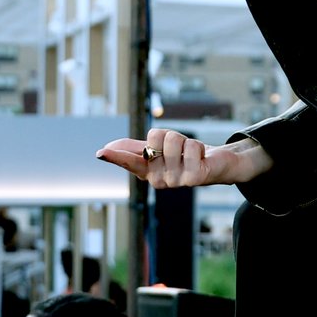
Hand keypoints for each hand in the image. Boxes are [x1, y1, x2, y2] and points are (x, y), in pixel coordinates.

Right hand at [96, 128, 274, 189]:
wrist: (216, 164)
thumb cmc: (184, 156)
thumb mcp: (158, 149)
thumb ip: (133, 148)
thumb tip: (108, 147)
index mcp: (148, 172)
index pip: (129, 162)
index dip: (116, 156)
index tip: (101, 153)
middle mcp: (159, 179)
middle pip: (155, 138)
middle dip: (168, 135)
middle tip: (179, 148)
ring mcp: (176, 181)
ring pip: (173, 141)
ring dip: (185, 140)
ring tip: (191, 153)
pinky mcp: (194, 178)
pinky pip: (190, 147)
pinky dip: (197, 146)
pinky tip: (200, 157)